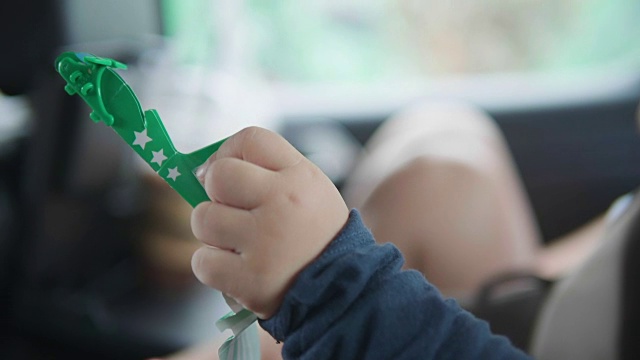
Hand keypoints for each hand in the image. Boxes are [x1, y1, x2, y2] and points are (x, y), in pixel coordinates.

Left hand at [191, 127, 348, 318]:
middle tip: (234, 211)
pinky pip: (202, 262)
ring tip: (239, 242)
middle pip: (218, 175)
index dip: (229, 151)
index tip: (230, 172)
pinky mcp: (250, 280)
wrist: (343, 287)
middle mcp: (283, 204)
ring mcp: (265, 242)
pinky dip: (212, 266)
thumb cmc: (315, 233)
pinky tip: (236, 267)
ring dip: (212, 232)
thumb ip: (267, 171)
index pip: (249, 139)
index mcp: (300, 177)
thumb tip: (203, 171)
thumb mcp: (309, 188)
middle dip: (215, 193)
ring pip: (203, 219)